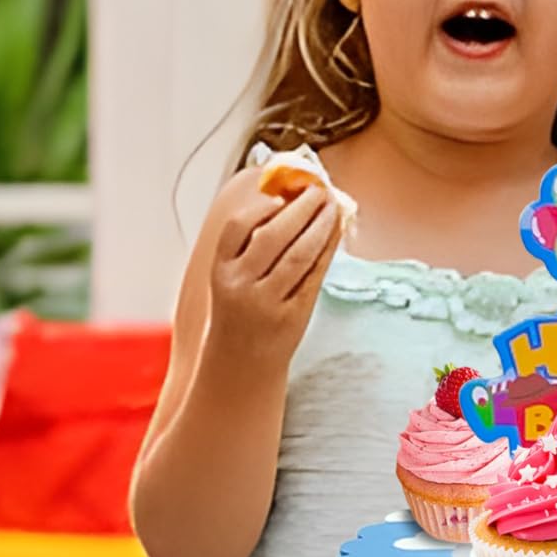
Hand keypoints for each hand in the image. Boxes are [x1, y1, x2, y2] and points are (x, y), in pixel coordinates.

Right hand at [202, 172, 345, 373]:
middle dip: (299, 208)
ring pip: (299, 254)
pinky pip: (314, 275)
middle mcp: (241, 286)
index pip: (237, 228)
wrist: (241, 365)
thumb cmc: (238, 316)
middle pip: (272, 236)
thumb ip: (248, 246)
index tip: (281, 193)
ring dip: (320, 225)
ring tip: (332, 206)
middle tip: (317, 190)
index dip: (262, 206)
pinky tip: (336, 232)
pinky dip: (327, 249)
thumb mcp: (231, 280)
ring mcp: (268, 302)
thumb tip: (284, 201)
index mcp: (220, 272)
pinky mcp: (293, 315)